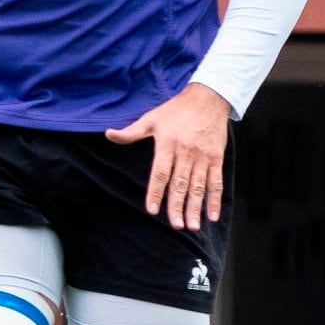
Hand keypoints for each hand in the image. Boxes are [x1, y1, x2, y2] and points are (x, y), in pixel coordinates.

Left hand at [107, 82, 233, 227]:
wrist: (208, 98)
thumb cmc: (177, 109)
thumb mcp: (151, 118)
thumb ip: (131, 132)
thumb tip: (108, 135)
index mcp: (168, 144)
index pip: (160, 174)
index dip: (156, 193)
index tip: (152, 210)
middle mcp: (186, 153)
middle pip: (180, 184)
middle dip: (178, 206)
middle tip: (176, 225)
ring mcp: (203, 157)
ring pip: (199, 186)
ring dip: (196, 207)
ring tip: (193, 225)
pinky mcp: (216, 158)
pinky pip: (216, 182)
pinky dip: (215, 199)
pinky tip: (213, 215)